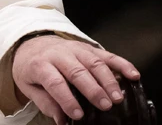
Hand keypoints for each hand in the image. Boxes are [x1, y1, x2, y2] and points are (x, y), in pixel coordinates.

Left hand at [12, 34, 140, 123]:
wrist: (32, 44)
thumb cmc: (32, 68)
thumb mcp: (28, 86)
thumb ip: (45, 102)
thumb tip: (61, 120)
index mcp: (40, 64)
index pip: (55, 82)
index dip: (67, 99)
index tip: (78, 115)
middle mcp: (59, 54)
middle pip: (77, 71)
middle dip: (92, 89)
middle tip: (105, 106)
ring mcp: (75, 49)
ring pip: (94, 63)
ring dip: (108, 80)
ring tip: (117, 97)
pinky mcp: (88, 48)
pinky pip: (107, 54)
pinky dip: (122, 64)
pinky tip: (132, 75)